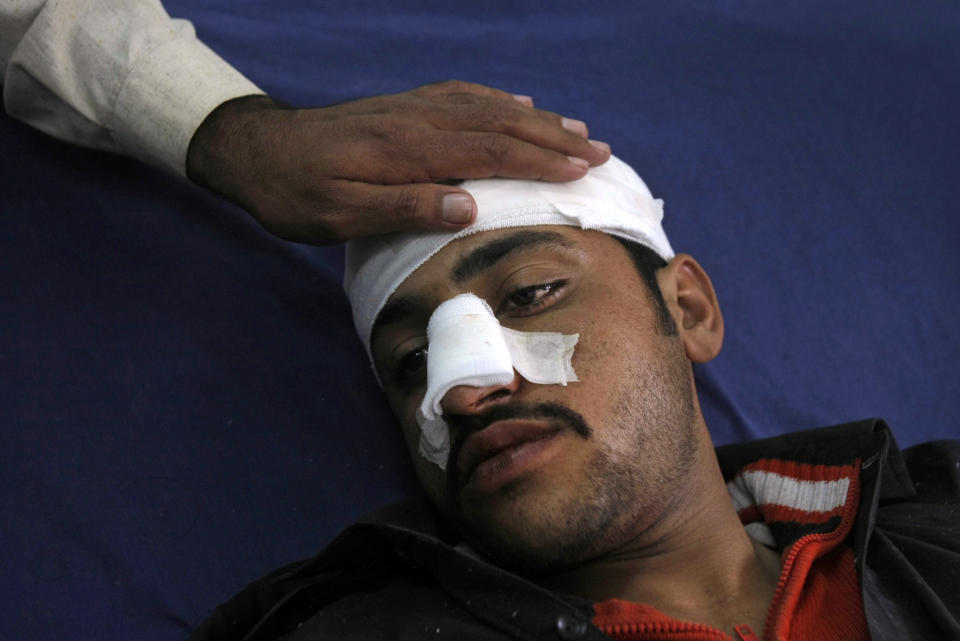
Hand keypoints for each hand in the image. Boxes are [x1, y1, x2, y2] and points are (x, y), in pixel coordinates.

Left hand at [186, 80, 610, 243]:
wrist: (256, 151)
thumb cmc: (296, 194)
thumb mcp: (341, 213)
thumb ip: (404, 206)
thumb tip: (469, 205)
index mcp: (409, 150)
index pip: (490, 151)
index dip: (540, 161)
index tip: (584, 170)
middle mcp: (418, 120)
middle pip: (500, 124)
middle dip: (554, 139)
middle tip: (601, 152)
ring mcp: (411, 108)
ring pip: (487, 107)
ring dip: (535, 120)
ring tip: (577, 129)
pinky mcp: (402, 107)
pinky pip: (461, 95)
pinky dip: (497, 100)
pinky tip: (517, 104)